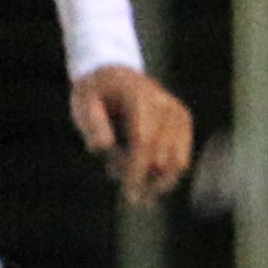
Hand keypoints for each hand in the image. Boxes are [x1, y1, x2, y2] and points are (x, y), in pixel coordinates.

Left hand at [71, 65, 192, 207]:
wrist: (113, 73)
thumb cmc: (94, 92)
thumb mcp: (83, 104)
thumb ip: (93, 125)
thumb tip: (102, 148)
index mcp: (141, 99)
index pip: (144, 142)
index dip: (136, 171)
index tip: (129, 195)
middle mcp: (166, 106)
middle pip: (162, 156)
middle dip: (143, 179)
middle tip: (125, 190)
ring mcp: (179, 114)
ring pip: (177, 162)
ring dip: (156, 180)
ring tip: (130, 179)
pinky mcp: (184, 122)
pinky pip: (181, 158)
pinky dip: (164, 173)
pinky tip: (141, 173)